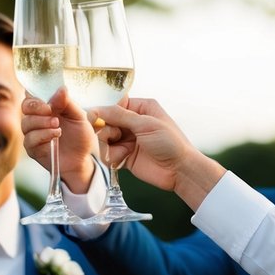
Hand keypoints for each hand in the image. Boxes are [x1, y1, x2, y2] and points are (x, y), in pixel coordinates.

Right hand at [21, 90, 97, 192]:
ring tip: (58, 126)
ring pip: (26, 123)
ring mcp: (33, 134)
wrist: (82, 159)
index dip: (36, 95)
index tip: (48, 100)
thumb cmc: (80, 137)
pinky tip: (55, 136)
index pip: (33, 95)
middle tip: (50, 111)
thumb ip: (68, 103)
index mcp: (47, 108)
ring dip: (42, 122)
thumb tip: (61, 89)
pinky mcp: (32, 148)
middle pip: (25, 106)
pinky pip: (30, 139)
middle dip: (37, 107)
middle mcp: (37, 119)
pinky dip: (43, 135)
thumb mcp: (79, 117)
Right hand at [89, 98, 223, 207]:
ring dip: (108, 144)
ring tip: (123, 150)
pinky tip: (122, 158)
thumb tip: (96, 109)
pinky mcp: (124, 156)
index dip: (103, 111)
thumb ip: (119, 116)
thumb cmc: (171, 143)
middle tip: (115, 136)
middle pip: (105, 121)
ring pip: (103, 138)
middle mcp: (132, 123)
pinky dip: (110, 156)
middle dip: (105, 129)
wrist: (179, 170)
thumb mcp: (146, 124)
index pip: (113, 104)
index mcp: (140, 108)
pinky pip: (107, 153)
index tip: (95, 117)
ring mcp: (127, 139)